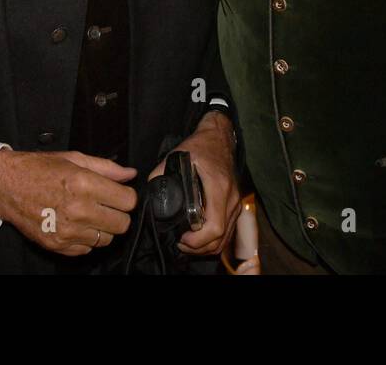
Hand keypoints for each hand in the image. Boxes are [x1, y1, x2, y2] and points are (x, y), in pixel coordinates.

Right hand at [0, 149, 136, 255]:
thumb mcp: (74, 159)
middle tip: (106, 205)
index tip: (119, 194)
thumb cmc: (38, 169)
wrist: (5, 186)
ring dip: (102, 228)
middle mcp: (78, 210)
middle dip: (118, 214)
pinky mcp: (57, 245)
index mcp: (84, 184)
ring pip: (106, 239)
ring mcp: (67, 231)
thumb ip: (106, 168)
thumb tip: (130, 174)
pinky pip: (87, 249)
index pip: (128, 201)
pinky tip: (75, 224)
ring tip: (89, 214)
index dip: (126, 196)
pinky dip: (85, 239)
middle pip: (122, 224)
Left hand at [148, 112, 239, 255]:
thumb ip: (160, 174)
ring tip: (187, 243)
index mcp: (218, 187)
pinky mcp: (236, 205)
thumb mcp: (177, 156)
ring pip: (225, 237)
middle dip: (199, 248)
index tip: (182, 239)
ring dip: (206, 246)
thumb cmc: (201, 146)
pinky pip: (228, 231)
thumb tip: (149, 193)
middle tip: (180, 244)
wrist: (220, 138)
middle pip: (220, 237)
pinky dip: (214, 239)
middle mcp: (231, 198)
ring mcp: (236, 203)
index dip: (198, 240)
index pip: (214, 225)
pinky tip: (198, 236)